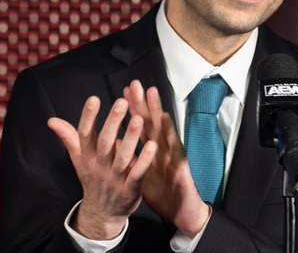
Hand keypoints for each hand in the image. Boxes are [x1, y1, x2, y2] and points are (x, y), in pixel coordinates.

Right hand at [47, 95, 156, 239]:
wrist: (102, 214)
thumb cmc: (93, 180)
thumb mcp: (79, 160)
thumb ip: (69, 138)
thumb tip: (52, 120)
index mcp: (87, 157)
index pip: (85, 135)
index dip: (88, 117)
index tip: (93, 98)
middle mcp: (100, 166)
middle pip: (105, 143)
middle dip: (112, 122)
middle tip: (121, 102)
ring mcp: (115, 178)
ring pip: (123, 157)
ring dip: (130, 138)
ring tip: (138, 118)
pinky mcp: (130, 189)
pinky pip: (137, 173)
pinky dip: (145, 160)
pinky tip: (152, 144)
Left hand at [124, 80, 210, 236]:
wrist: (182, 213)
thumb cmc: (164, 193)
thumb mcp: (143, 175)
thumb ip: (132, 158)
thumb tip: (115, 144)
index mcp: (152, 152)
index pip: (141, 126)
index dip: (133, 109)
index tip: (124, 91)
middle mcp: (162, 150)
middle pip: (151, 122)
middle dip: (143, 102)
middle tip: (134, 83)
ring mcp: (172, 157)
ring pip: (163, 131)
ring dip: (157, 111)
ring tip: (150, 92)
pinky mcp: (180, 167)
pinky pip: (174, 149)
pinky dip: (169, 133)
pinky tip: (165, 120)